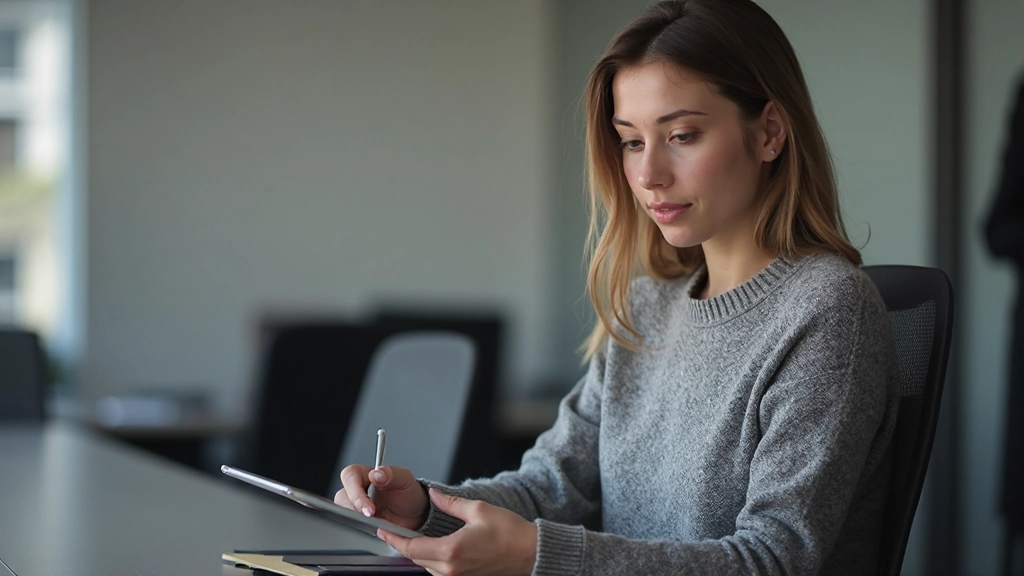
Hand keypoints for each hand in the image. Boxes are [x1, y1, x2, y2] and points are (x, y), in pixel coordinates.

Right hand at [334, 464, 427, 530]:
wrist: (416, 514)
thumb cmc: (408, 493)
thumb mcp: (404, 480)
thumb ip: (391, 474)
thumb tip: (376, 474)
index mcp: (365, 474)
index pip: (349, 475)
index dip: (355, 490)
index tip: (368, 506)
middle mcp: (357, 489)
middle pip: (342, 496)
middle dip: (354, 508)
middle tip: (370, 516)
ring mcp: (356, 507)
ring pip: (343, 512)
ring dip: (355, 519)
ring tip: (374, 522)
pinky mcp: (358, 522)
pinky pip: (351, 525)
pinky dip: (360, 528)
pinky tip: (374, 528)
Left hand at [379, 488, 537, 575]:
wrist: (530, 553)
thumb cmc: (510, 533)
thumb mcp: (478, 510)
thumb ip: (450, 503)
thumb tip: (433, 495)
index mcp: (451, 551)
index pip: (411, 547)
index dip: (394, 539)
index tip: (383, 530)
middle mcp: (451, 569)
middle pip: (416, 558)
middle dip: (404, 545)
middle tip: (393, 531)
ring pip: (426, 566)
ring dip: (419, 553)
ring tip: (412, 537)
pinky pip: (439, 572)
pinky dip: (432, 560)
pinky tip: (435, 547)